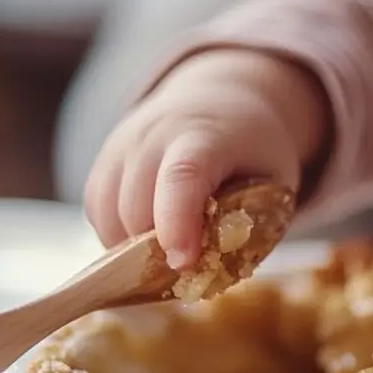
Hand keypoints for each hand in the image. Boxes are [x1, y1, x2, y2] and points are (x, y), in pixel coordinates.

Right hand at [84, 49, 328, 268]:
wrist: (222, 97)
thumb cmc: (255, 149)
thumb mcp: (275, 181)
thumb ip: (249, 226)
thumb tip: (210, 275)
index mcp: (206, 136)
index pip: (181, 178)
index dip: (177, 224)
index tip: (182, 263)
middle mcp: (154, 134)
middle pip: (135, 207)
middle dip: (158, 252)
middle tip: (188, 269)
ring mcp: (123, 143)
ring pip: (107, 213)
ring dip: (133, 249)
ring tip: (170, 253)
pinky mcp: (104, 158)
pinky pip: (96, 209)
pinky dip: (115, 235)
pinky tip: (148, 238)